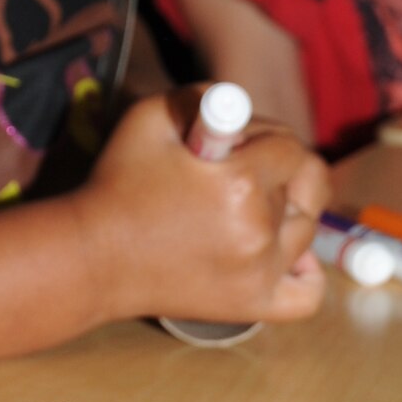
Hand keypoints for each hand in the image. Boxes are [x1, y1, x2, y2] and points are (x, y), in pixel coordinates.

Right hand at [80, 85, 329, 324]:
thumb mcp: (150, 116)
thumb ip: (206, 96)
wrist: (92, 257)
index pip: (290, 145)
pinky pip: (309, 294)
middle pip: (307, 185)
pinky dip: (303, 272)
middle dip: (281, 170)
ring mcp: (259, 274)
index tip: (234, 145)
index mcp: (240, 182)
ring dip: (282, 212)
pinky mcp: (253, 306)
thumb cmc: (119, 183)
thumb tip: (242, 108)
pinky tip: (280, 254)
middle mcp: (258, 231)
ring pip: (306, 229)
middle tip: (245, 172)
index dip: (263, 136)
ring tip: (239, 210)